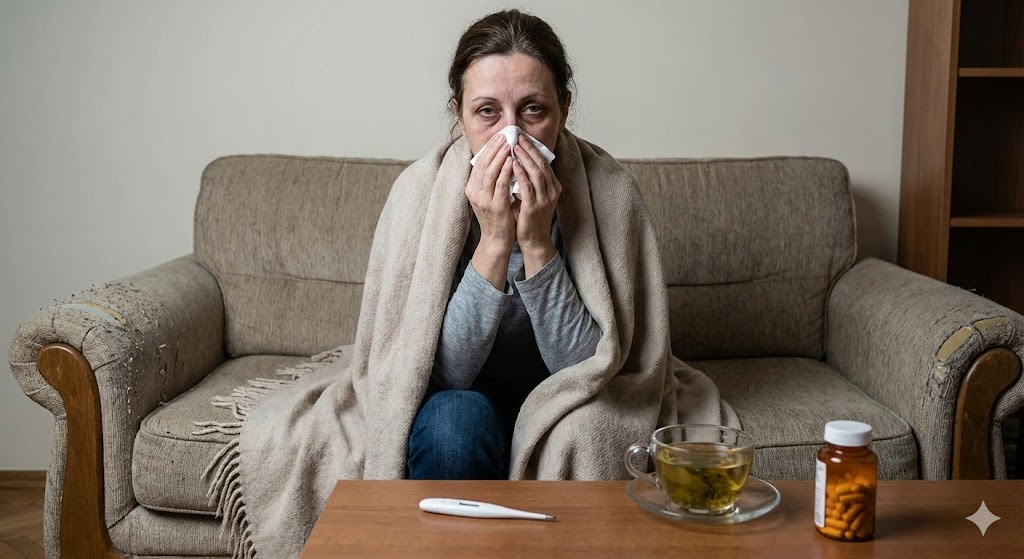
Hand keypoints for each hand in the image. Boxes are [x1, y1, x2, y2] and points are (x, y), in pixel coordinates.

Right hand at [466, 133, 515, 288]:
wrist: (497, 240)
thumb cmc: (497, 217)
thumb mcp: (489, 196)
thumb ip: (491, 180)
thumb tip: (499, 159)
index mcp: (471, 189)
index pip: (478, 163)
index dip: (489, 148)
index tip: (499, 136)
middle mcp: (474, 193)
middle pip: (483, 164)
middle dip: (494, 148)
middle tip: (505, 135)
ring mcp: (483, 200)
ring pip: (490, 171)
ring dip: (501, 156)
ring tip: (510, 144)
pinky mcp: (495, 206)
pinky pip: (500, 184)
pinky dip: (506, 171)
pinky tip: (514, 161)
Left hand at [512, 135, 559, 276]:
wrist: (534, 240)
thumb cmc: (529, 217)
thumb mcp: (532, 195)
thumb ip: (528, 180)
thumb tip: (516, 160)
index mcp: (553, 186)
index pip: (544, 162)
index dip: (533, 148)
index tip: (521, 137)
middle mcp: (552, 190)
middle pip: (541, 163)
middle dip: (529, 148)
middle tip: (517, 135)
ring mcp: (545, 199)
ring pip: (536, 172)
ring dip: (524, 157)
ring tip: (514, 145)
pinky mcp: (535, 207)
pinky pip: (528, 186)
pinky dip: (520, 173)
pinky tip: (512, 164)